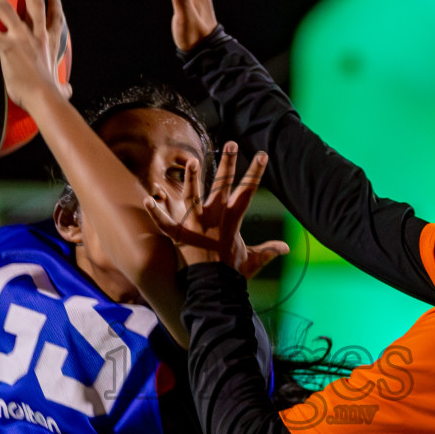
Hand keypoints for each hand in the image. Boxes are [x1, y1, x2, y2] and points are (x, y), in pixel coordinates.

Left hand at [0, 0, 70, 113]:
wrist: (45, 98)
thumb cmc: (51, 96)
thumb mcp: (61, 89)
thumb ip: (63, 87)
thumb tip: (67, 92)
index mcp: (50, 45)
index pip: (55, 21)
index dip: (56, 6)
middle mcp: (37, 36)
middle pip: (35, 5)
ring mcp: (22, 39)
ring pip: (6, 9)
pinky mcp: (7, 47)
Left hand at [145, 142, 288, 274]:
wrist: (213, 289)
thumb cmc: (232, 273)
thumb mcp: (252, 260)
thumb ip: (267, 251)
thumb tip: (286, 248)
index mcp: (232, 221)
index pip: (247, 192)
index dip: (255, 173)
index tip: (262, 155)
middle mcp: (213, 217)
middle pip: (222, 185)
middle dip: (228, 164)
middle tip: (232, 144)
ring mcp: (194, 224)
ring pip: (192, 195)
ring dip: (192, 178)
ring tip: (193, 161)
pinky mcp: (179, 235)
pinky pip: (164, 222)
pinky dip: (156, 212)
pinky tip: (148, 198)